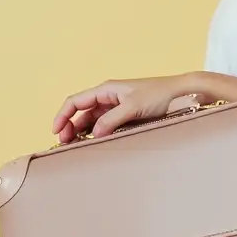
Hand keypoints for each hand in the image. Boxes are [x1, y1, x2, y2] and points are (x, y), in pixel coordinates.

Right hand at [51, 75, 189, 143]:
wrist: (181, 94)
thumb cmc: (159, 95)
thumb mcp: (133, 107)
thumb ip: (112, 120)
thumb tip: (94, 133)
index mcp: (106, 89)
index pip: (76, 101)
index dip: (63, 115)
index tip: (56, 132)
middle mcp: (109, 97)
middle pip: (81, 113)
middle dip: (70, 127)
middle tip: (66, 144)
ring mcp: (117, 107)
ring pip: (92, 121)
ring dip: (83, 132)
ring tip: (76, 147)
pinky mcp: (126, 116)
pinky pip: (105, 126)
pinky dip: (97, 134)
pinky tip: (94, 143)